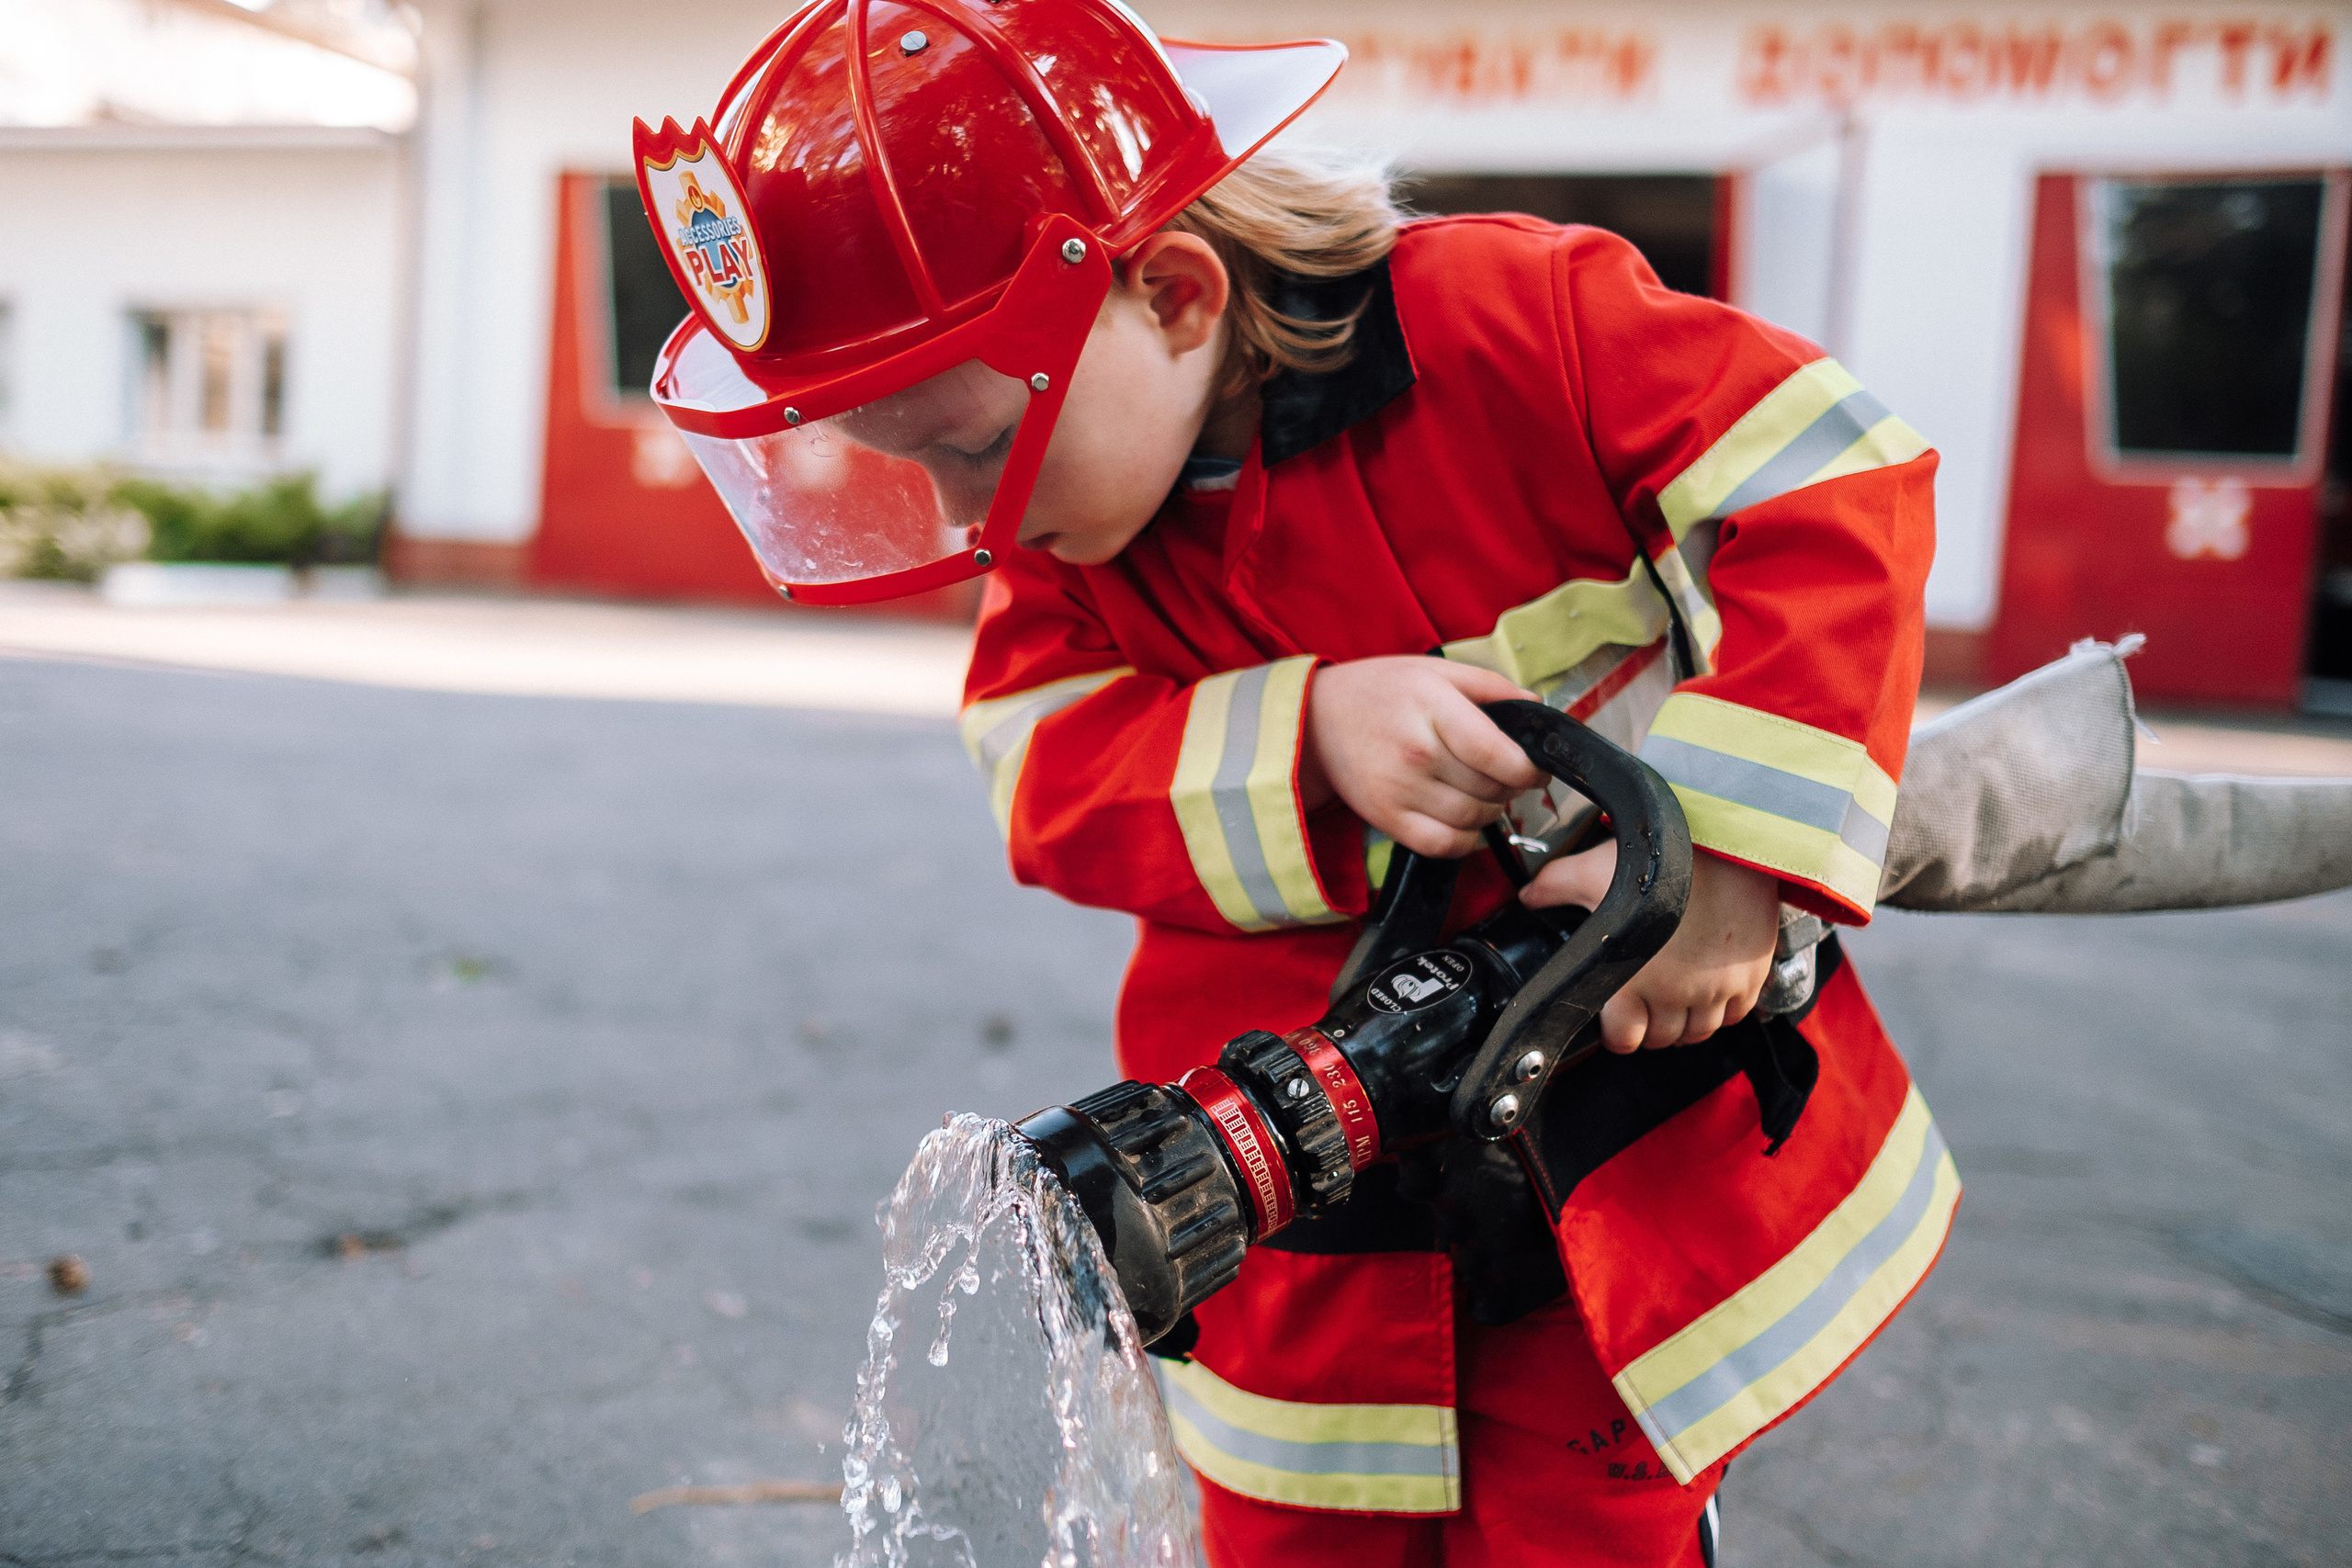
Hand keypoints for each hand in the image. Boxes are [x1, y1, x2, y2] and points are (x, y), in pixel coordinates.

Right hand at [1301, 658, 1545, 857]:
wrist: (1315, 721)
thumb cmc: (1380, 691)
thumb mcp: (1436, 671)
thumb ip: (1491, 687)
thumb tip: (1538, 709)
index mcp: (1432, 709)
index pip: (1496, 754)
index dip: (1528, 769)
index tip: (1535, 768)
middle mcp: (1416, 753)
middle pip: (1490, 789)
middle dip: (1511, 787)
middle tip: (1506, 775)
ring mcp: (1399, 790)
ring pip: (1473, 820)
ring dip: (1491, 811)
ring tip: (1483, 792)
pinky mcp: (1387, 819)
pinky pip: (1444, 845)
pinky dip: (1466, 839)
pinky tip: (1464, 820)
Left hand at [1522, 841, 1779, 1051]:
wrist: (1729, 843)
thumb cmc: (1664, 858)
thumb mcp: (1592, 868)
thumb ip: (1554, 886)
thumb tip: (1528, 895)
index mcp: (1632, 977)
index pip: (1624, 1038)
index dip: (1617, 1032)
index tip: (1618, 1019)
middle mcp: (1676, 992)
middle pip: (1663, 1038)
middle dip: (1651, 1026)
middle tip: (1647, 1006)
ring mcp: (1718, 987)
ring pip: (1701, 1031)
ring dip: (1687, 1022)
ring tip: (1677, 1000)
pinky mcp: (1752, 975)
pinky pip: (1740, 1014)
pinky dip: (1726, 1009)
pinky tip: (1713, 990)